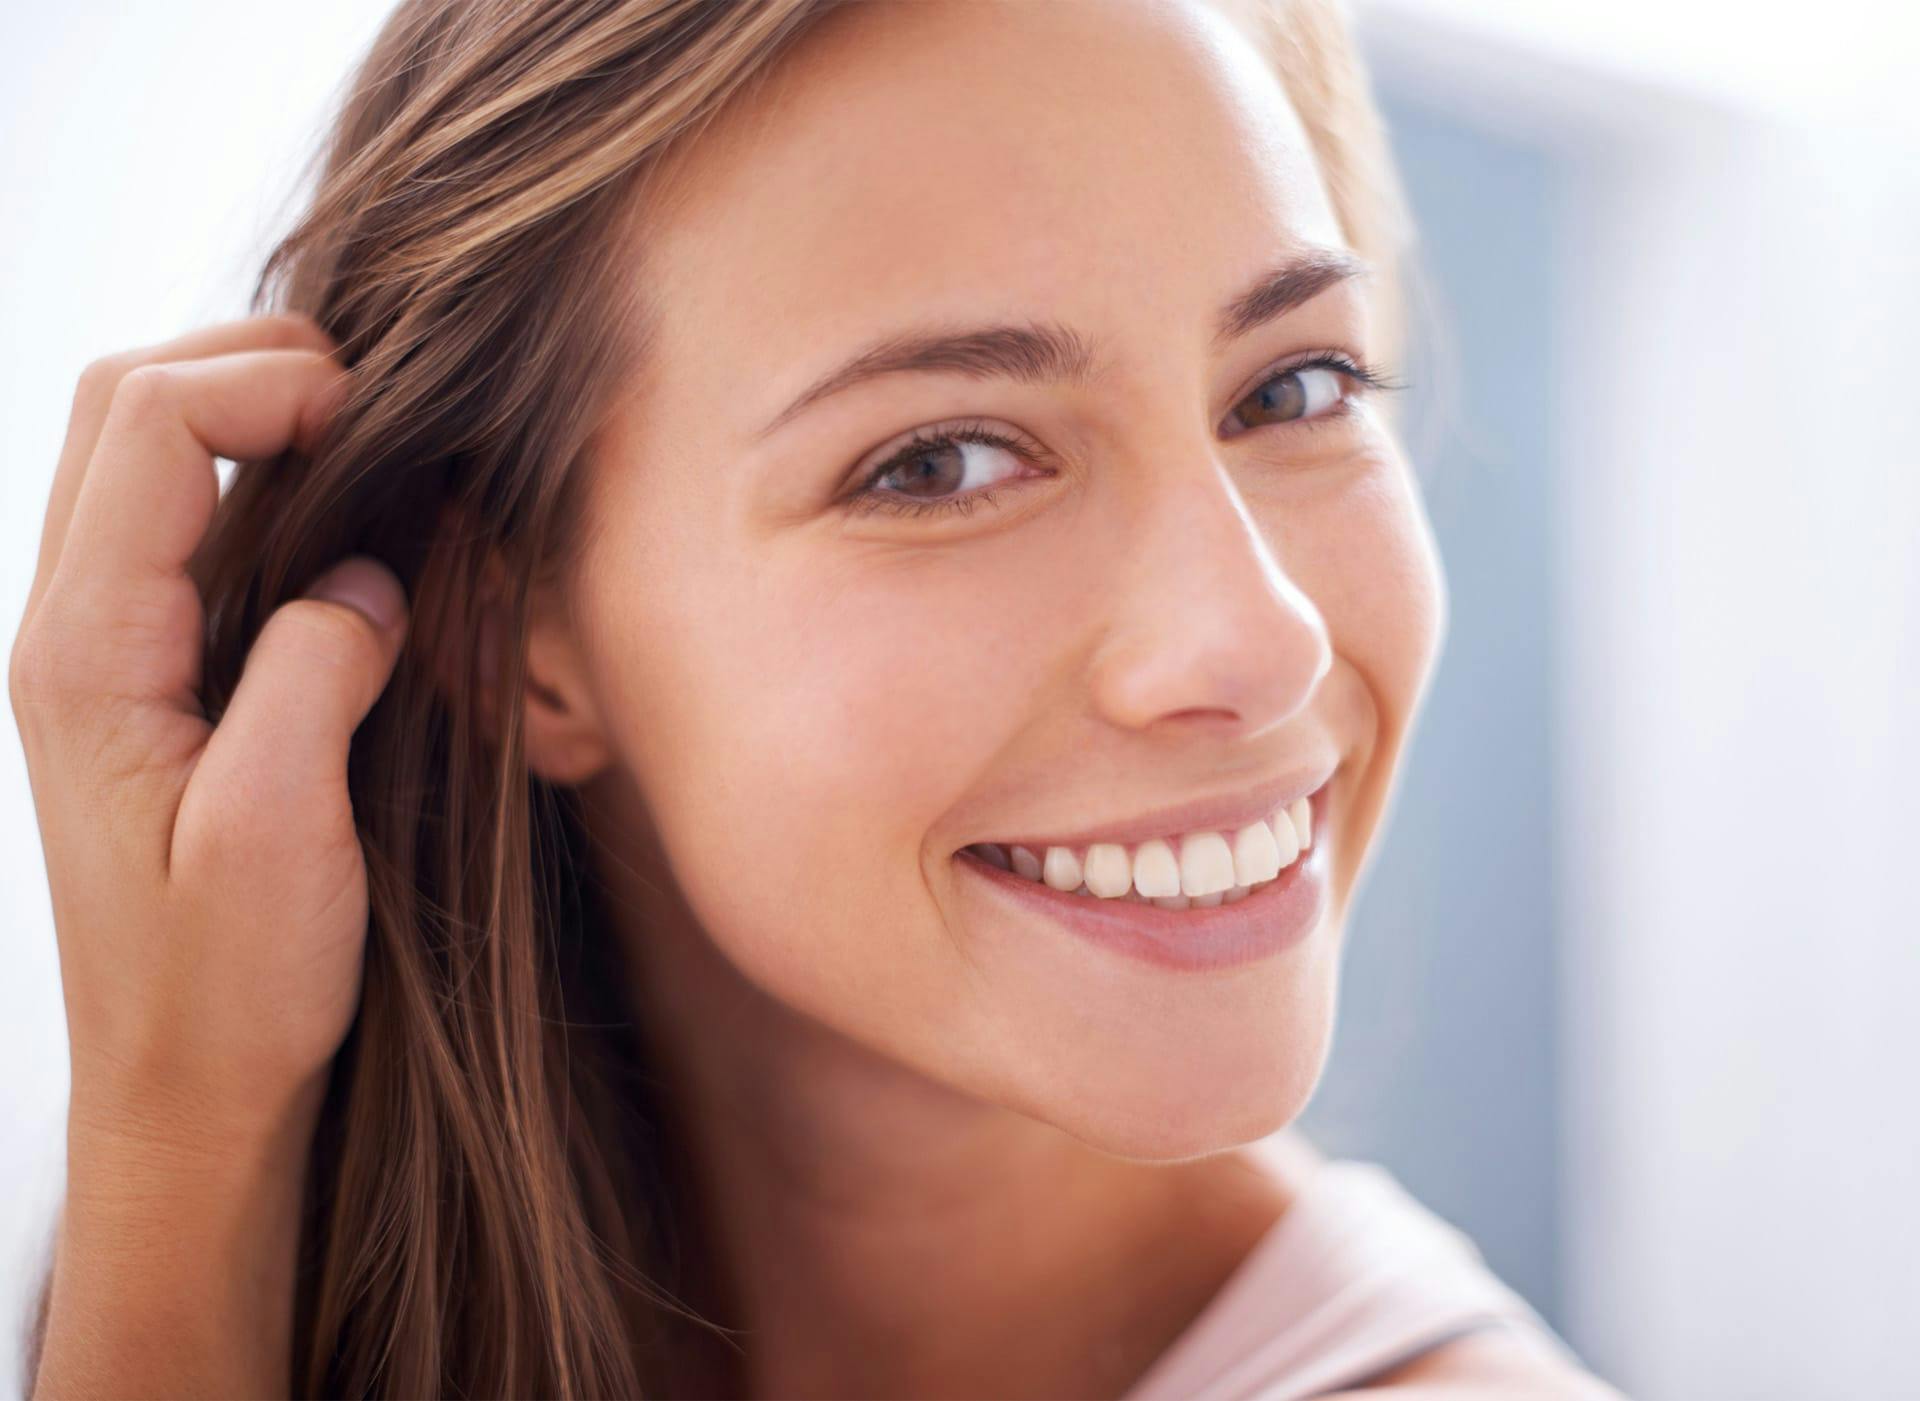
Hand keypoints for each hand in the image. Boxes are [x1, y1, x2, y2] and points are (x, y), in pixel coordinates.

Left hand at [9, 313, 408, 1149]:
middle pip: (123, 405)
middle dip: (251, 364)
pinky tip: (341, 520)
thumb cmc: (226, 987)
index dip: (270, 383)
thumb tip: (368, 576)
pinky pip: (181, 526)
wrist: (182, 1089)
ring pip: (143, 453)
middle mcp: (72, 631)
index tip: (383, 423)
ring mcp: (101, 652)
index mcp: (88, 653)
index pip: (150, 425)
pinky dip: (257, 482)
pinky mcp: (146, 679)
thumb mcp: (283, 836)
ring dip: (250, 413)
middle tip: (379, 403)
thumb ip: (318, 677)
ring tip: (369, 440)